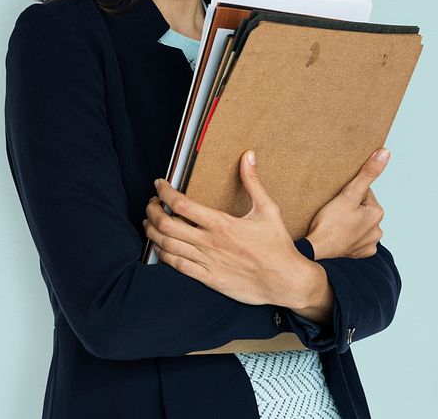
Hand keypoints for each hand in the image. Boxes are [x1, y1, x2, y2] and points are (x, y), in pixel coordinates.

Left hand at [145, 151, 325, 312]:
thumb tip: (248, 155)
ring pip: (167, 246)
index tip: (159, 185)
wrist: (287, 281)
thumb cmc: (278, 245)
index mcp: (222, 224)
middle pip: (166, 224)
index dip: (164, 192)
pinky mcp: (209, 279)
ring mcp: (207, 262)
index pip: (181, 204)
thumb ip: (253, 182)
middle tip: (151, 203)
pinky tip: (160, 246)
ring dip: (152, 232)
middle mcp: (210, 242)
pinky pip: (176, 266)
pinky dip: (162, 254)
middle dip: (152, 211)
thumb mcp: (268, 210)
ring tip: (150, 222)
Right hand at [305, 148, 388, 260]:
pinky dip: (349, 236)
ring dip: (350, 222)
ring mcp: (370, 243)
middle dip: (351, 208)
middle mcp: (379, 229)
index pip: (364, 193)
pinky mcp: (361, 253)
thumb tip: (385, 153)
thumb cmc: (330, 223)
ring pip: (360, 223)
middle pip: (363, 209)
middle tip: (334, 212)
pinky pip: (357, 239)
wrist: (318, 249)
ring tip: (334, 223)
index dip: (349, 194)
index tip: (337, 201)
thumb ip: (367, 174)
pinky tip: (339, 235)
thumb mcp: (348, 194)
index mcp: (377, 213)